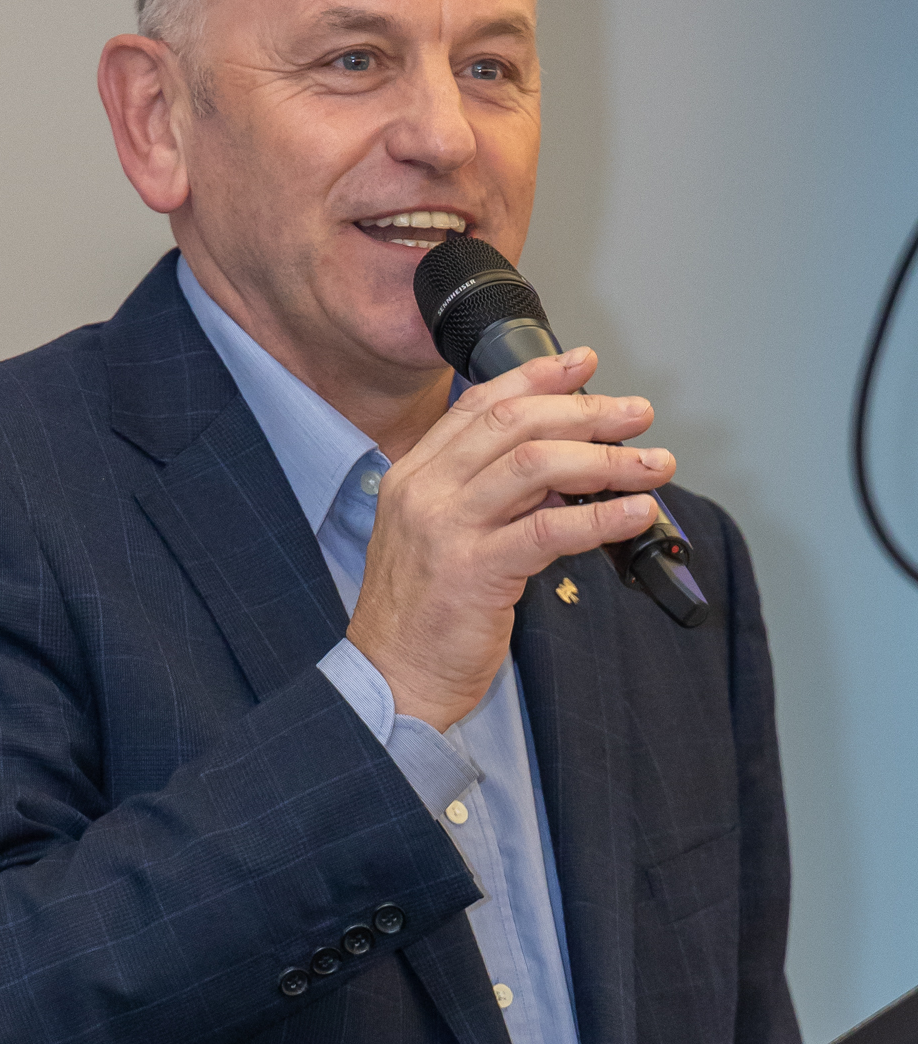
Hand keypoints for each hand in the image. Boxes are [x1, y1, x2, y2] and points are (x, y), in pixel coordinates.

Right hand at [346, 347, 672, 730]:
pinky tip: (635, 512)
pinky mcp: (474, 572)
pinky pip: (549, 530)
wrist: (391, 679)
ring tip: (653, 464)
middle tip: (637, 413)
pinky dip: (601, 517)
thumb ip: (492, 497)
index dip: (536, 378)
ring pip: (536, 466)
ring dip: (607, 459)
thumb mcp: (444, 537)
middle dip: (586, 412)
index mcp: (415, 475)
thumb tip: (566, 472)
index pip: (479, 405)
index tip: (583, 364)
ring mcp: (446, 529)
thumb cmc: (423, 615)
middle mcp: (425, 492)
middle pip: (515, 425)